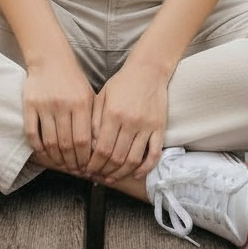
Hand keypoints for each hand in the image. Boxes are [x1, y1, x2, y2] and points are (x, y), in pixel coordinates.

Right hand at [23, 57, 94, 175]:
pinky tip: (44, 153)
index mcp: (81, 103)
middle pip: (66, 144)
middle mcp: (63, 105)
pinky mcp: (30, 105)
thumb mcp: (89, 96)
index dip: (84, 158)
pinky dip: (38, 147)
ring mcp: (45, 105)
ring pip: (49, 141)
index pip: (83, 140)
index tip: (86, 167)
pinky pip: (32, 133)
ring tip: (61, 164)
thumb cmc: (73, 81)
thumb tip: (97, 149)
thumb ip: (93, 120)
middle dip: (71, 162)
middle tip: (74, 170)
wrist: (50, 59)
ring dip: (56, 158)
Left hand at [87, 63, 168, 184]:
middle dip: (104, 171)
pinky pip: (154, 154)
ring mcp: (147, 126)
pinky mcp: (159, 128)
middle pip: (117, 158)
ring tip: (112, 178)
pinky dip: (145, 168)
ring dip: (121, 173)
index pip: (102, 149)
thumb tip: (89, 146)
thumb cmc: (122, 82)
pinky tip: (136, 174)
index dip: (93, 164)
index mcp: (113, 113)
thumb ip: (95, 120)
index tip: (87, 170)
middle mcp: (130, 122)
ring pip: (134, 160)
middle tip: (97, 177)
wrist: (149, 70)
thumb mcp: (103, 96)